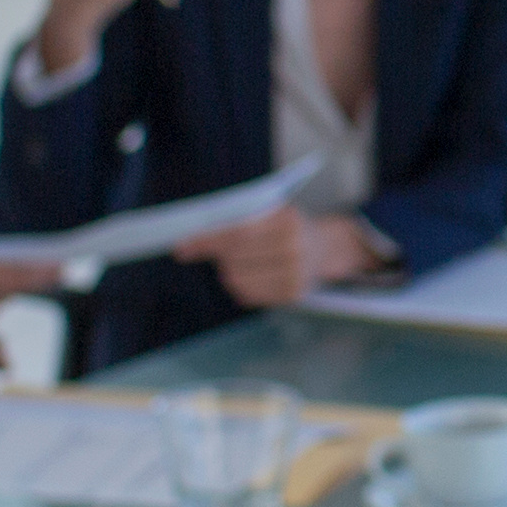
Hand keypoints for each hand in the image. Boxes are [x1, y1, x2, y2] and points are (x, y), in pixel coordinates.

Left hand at [173, 207, 399, 306]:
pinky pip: (248, 295)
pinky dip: (241, 286)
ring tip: (242, 262)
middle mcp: (294, 249)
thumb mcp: (272, 211)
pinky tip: (253, 276)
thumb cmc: (288, 227)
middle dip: (220, 256)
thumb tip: (194, 238)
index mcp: (288, 221)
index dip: (206, 241)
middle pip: (233, 259)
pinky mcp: (292, 295)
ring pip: (236, 280)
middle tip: (224, 251)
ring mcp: (295, 275)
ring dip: (229, 272)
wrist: (326, 248)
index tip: (181, 247)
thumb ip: (239, 218)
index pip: (237, 234)